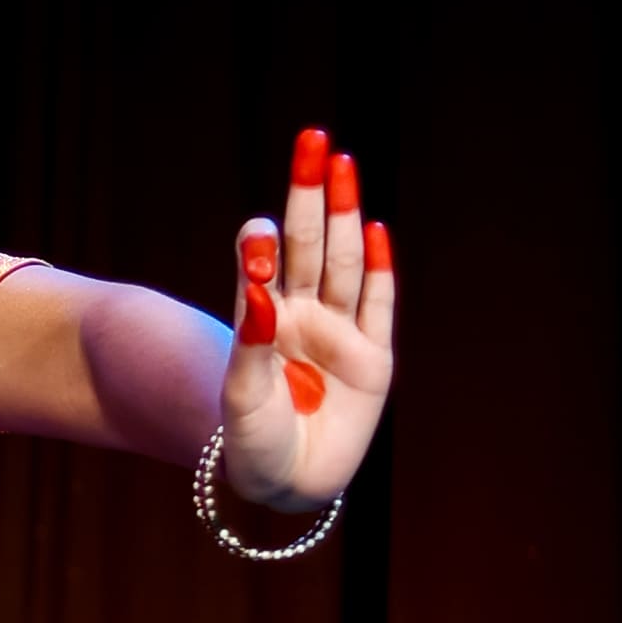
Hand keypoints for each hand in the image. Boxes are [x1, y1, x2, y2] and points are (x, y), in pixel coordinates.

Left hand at [216, 127, 395, 514]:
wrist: (286, 482)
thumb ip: (252, 340)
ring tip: (341, 165)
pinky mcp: (373, 359)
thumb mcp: (242, 391)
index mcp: (264, 317)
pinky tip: (374, 230)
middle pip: (309, 243)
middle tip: (313, 140)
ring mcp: (339, 333)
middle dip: (311, 193)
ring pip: (343, 262)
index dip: (263, 237)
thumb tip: (260, 290)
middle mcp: (303, 314)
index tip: (259, 225)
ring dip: (343, 215)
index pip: (265, 260)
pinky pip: (378, 306)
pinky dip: (378, 269)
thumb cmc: (249, 438)